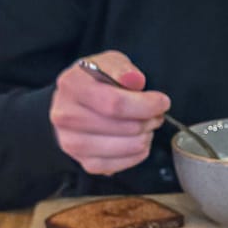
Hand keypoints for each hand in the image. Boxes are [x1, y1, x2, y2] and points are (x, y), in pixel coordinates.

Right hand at [50, 51, 169, 176]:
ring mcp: (72, 143)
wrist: (71, 103)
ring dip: (145, 138)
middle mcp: (66, 116)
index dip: (146, 105)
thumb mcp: (108, 62)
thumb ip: (122, 69)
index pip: (115, 103)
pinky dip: (136, 155)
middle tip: (156, 115)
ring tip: (147, 127)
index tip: (162, 102)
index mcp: (72, 86)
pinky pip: (119, 165)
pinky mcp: (83, 162)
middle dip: (149, 121)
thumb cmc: (94, 81)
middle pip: (123, 127)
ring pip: (124, 148)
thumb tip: (134, 80)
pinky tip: (138, 142)